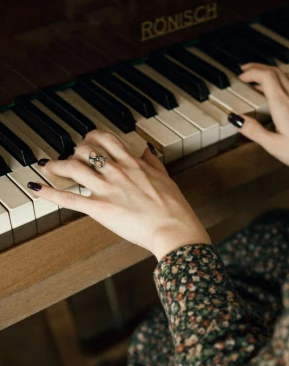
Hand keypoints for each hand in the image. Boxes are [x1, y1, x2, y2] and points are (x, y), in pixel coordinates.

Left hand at [31, 131, 210, 260]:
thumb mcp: (166, 178)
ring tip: (48, 167)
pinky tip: (37, 187)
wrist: (173, 229)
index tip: (88, 141)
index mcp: (133, 163)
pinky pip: (69, 199)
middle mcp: (117, 172)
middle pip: (85, 149)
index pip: (106, 139)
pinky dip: (49, 193)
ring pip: (73, 167)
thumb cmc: (174, 209)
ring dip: (57, 165)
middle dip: (74, 151)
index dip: (92, 137)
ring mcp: (106, 189)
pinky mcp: (99, 209)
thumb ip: (154, 163)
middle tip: (70, 158)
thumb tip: (148, 151)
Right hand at [234, 61, 288, 178]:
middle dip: (258, 68)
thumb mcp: (275, 147)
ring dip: (272, 71)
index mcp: (283, 106)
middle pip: (275, 71)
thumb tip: (236, 119)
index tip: (242, 77)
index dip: (252, 72)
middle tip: (245, 72)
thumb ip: (254, 131)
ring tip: (261, 76)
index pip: (265, 77)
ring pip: (288, 75)